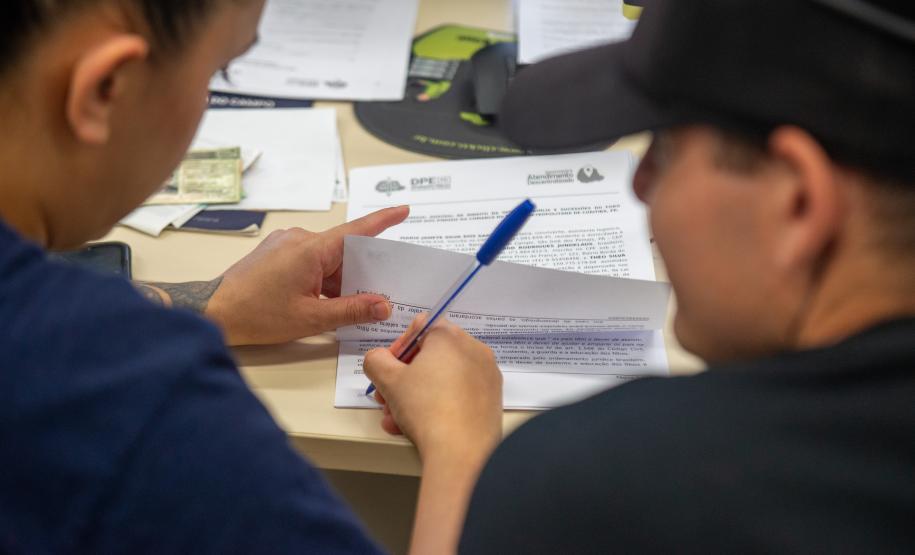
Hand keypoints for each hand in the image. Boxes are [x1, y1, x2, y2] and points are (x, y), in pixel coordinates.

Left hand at [205, 206, 408, 345]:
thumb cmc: (257, 313)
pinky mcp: (278, 252)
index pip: (357, 230)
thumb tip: (383, 305)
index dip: (383, 220)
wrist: (214, 310)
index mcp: (311, 249)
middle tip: (368, 299)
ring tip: (331, 309)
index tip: (403, 211)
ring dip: (337, 281)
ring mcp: (287, 243)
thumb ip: (352, 310)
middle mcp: (300, 238)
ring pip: (327, 259)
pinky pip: (311, 260)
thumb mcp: (311, 317)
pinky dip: (321, 279)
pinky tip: (319, 302)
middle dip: (358, 274)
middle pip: (344, 251)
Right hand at [364, 315, 502, 461]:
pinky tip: (416, 427)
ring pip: (443, 379)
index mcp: (450, 336)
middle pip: (431, 356)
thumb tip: (379, 359)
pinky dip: (438, 405)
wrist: (463, 454)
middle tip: (386, 397)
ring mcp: (486, 375)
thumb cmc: (426, 409)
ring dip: (415, 396)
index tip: (387, 370)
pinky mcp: (492, 399)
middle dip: (403, 378)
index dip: (398, 348)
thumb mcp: (389, 380)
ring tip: (396, 420)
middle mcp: (474, 350)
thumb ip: (376, 360)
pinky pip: (459, 394)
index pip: (420, 328)